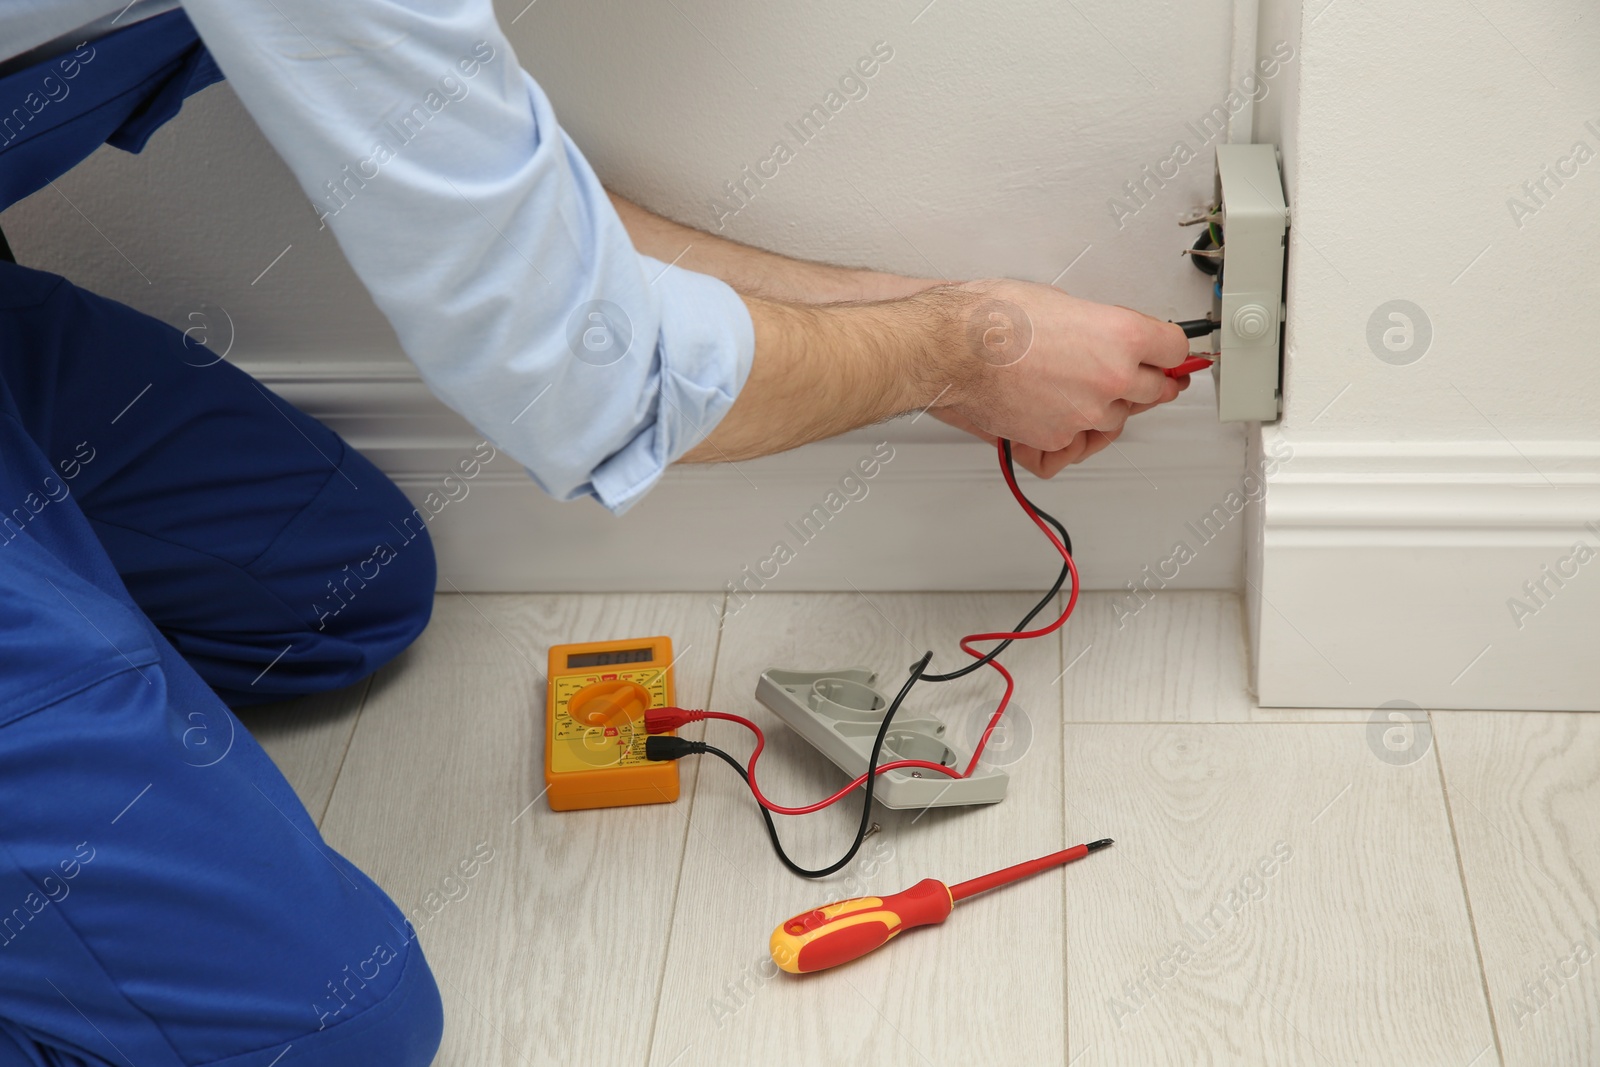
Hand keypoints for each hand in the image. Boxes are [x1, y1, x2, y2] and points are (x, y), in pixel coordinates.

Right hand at [933, 280, 1189, 463]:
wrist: (951, 350)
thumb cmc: (992, 318)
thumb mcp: (1061, 303)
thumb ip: (1098, 327)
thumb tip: (1107, 337)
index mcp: (1122, 336)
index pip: (1174, 350)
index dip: (1170, 352)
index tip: (1172, 357)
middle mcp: (1113, 378)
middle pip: (1156, 390)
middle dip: (1147, 383)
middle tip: (1142, 378)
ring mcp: (1087, 413)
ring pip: (1115, 419)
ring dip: (1102, 409)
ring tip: (1073, 391)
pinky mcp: (1057, 438)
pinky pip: (1076, 443)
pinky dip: (1065, 434)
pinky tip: (1052, 417)